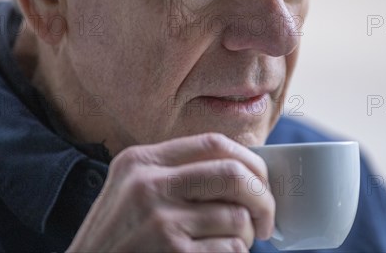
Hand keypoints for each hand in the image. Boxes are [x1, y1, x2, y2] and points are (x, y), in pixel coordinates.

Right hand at [67, 133, 274, 251]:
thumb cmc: (118, 240)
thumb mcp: (132, 192)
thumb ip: (177, 175)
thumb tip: (244, 173)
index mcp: (140, 162)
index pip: (214, 143)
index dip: (250, 160)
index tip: (261, 180)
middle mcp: (148, 185)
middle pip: (233, 175)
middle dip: (262, 198)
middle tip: (267, 219)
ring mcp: (159, 221)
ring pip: (236, 217)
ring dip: (247, 236)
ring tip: (234, 244)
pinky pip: (230, 249)